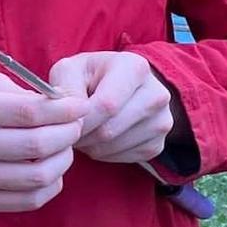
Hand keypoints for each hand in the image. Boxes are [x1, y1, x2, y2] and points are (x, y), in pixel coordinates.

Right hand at [0, 72, 84, 213]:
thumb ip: (16, 92)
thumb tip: (58, 103)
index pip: (28, 111)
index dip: (63, 109)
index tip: (79, 106)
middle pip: (37, 143)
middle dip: (68, 133)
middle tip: (75, 126)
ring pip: (38, 175)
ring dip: (63, 160)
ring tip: (64, 148)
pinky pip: (30, 199)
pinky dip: (51, 185)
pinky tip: (51, 171)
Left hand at [48, 51, 172, 165]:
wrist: (119, 85)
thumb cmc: (89, 76)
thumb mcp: (70, 70)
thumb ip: (65, 89)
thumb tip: (71, 119)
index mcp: (135, 68)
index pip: (106, 105)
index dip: (79, 120)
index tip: (64, 121)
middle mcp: (157, 94)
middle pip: (108, 130)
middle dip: (81, 135)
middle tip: (69, 128)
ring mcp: (162, 121)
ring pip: (113, 147)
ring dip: (89, 145)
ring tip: (84, 130)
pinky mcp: (158, 144)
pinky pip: (122, 158)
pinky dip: (103, 153)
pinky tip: (98, 138)